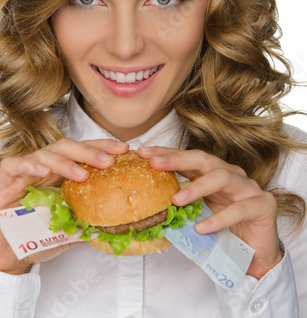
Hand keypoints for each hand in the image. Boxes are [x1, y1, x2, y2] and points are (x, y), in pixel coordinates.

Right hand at [0, 138, 128, 274]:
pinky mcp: (5, 176)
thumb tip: (110, 227)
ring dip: (66, 163)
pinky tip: (45, 174)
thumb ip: (84, 223)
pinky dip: (32, 166)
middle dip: (90, 152)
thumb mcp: (67, 229)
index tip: (124, 149)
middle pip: (68, 148)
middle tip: (109, 160)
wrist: (5, 253)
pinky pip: (18, 164)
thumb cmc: (35, 236)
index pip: (83, 152)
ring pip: (47, 154)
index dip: (102, 148)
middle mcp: (44, 166)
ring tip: (82, 175)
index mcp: (60, 172)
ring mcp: (24, 169)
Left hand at [138, 146, 281, 279]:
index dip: (166, 153)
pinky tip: (201, 228)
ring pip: (222, 177)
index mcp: (214, 173)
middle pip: (204, 159)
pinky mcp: (263, 205)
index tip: (143, 153)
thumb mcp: (199, 213)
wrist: (257, 254)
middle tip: (154, 164)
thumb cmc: (225, 230)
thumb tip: (147, 203)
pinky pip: (239, 209)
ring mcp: (248, 187)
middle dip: (177, 159)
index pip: (188, 158)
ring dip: (197, 187)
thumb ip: (182, 203)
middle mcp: (231, 174)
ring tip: (176, 201)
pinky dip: (219, 218)